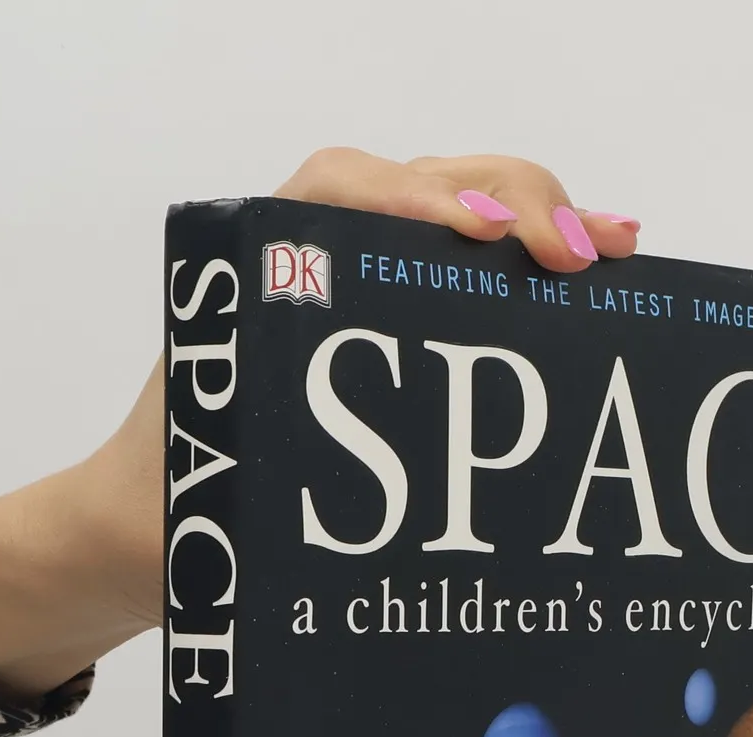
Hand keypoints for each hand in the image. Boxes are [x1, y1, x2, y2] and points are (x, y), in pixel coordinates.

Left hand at [0, 149, 635, 704]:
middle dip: (511, 202)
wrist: (137, 534)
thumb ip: (254, 493)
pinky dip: (529, 270)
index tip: (473, 234)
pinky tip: (596, 285)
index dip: (410, 198)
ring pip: (456, 215)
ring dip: (539, 223)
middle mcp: (307, 262)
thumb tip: (337, 515)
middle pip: (422, 186)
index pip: (336, 192)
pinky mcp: (389, 323)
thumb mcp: (207, 498)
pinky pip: (465, 274)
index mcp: (252, 279)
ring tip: (616, 249)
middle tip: (581, 256)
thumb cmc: (170, 514)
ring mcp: (356, 287)